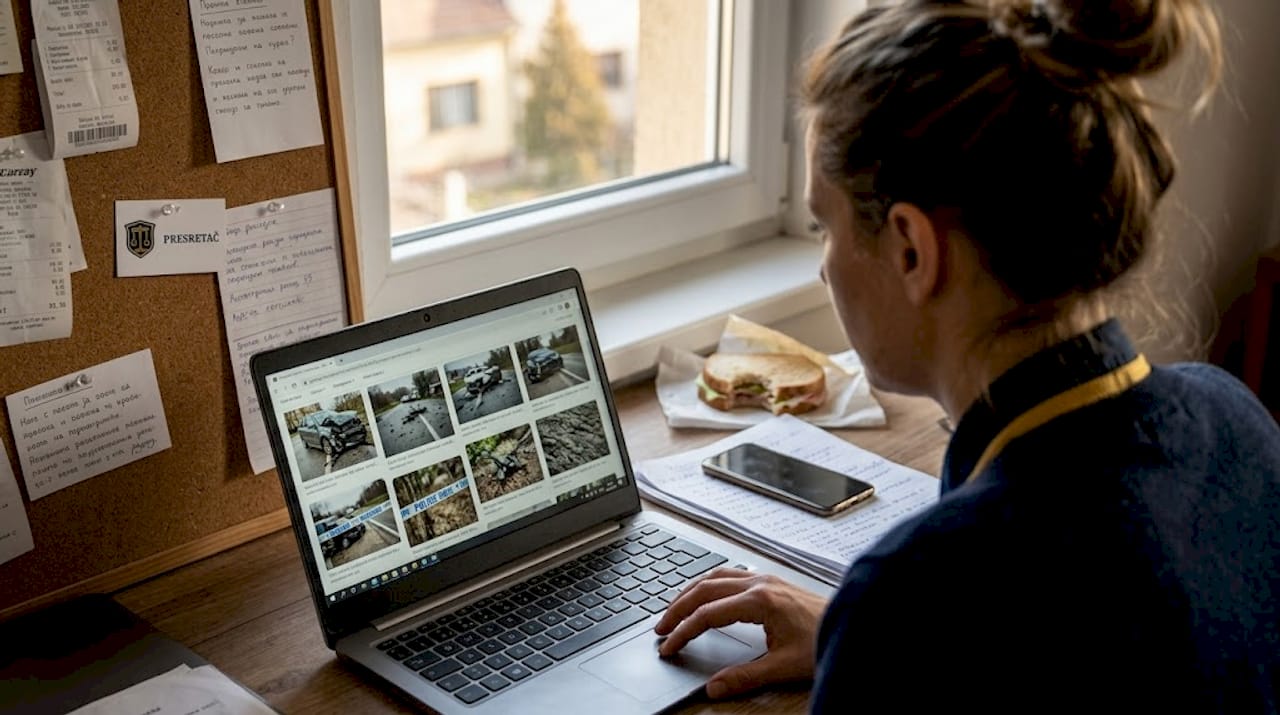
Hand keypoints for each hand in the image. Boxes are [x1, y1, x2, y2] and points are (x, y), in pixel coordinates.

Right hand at [653, 567, 828, 698]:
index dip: (683, 632)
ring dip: (690, 592)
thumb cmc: (824, 640)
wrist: (855, 623)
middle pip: (704, 589)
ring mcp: (765, 579)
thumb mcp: (783, 666)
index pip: (708, 614)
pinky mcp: (771, 581)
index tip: (668, 646)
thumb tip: (714, 688)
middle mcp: (759, 583)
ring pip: (714, 576)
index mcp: (759, 600)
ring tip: (673, 610)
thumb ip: (745, 677)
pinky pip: (729, 574)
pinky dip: (708, 583)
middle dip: (678, 608)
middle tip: (660, 628)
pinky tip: (705, 594)